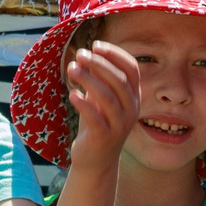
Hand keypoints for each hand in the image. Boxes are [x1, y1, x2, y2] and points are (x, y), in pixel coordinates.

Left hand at [65, 41, 140, 169]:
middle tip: (80, 54)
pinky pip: (95, 117)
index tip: (95, 45)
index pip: (131, 68)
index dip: (115, 54)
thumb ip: (99, 79)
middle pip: (119, 80)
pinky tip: (72, 94)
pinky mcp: (105, 137)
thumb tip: (90, 53)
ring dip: (88, 79)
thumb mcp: (100, 98)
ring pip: (107, 97)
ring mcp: (120, 124)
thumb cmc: (97, 123)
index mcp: (133, 96)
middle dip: (99, 63)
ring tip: (72, 69)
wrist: (95, 160)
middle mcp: (131, 109)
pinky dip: (83, 104)